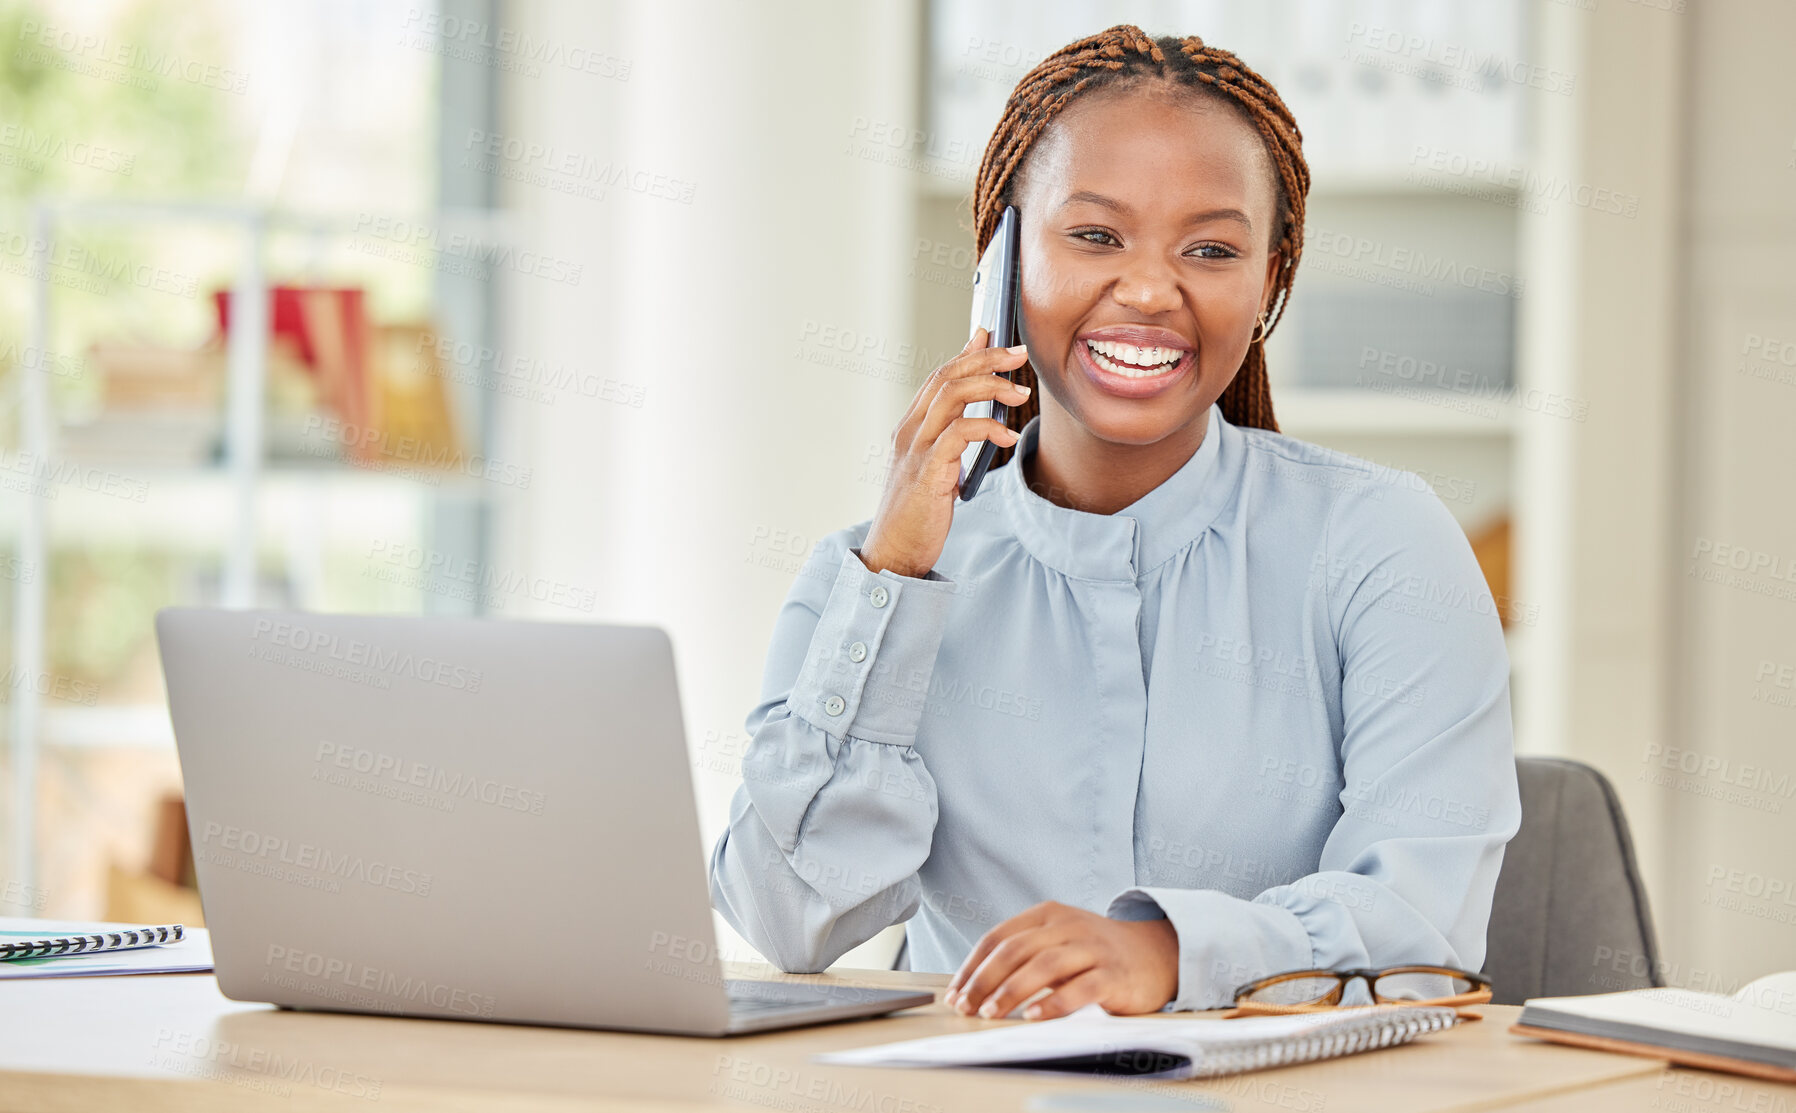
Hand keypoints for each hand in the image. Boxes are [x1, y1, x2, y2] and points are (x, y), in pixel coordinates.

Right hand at [858, 327, 1031, 578]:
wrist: (894, 553)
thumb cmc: (917, 513)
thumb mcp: (936, 468)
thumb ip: (952, 439)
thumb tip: (976, 416)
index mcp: (910, 428)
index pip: (938, 377)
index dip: (966, 353)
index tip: (991, 335)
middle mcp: (909, 431)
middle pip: (946, 377)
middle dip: (985, 359)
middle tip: (1019, 353)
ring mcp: (915, 450)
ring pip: (951, 396)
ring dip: (990, 385)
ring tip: (1020, 390)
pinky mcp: (927, 472)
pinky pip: (958, 434)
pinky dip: (986, 427)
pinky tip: (1007, 434)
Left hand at [944, 901, 1179, 1020]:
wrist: (1153, 954)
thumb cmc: (1093, 952)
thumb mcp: (1056, 941)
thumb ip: (1023, 956)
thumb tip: (974, 987)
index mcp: (1047, 914)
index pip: (998, 937)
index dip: (972, 965)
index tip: (955, 992)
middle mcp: (1068, 926)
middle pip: (1016, 950)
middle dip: (984, 980)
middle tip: (966, 1006)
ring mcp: (1092, 948)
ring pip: (1044, 965)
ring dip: (1012, 991)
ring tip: (991, 1013)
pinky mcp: (1114, 973)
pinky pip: (1081, 987)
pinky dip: (1055, 1002)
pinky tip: (1035, 1016)